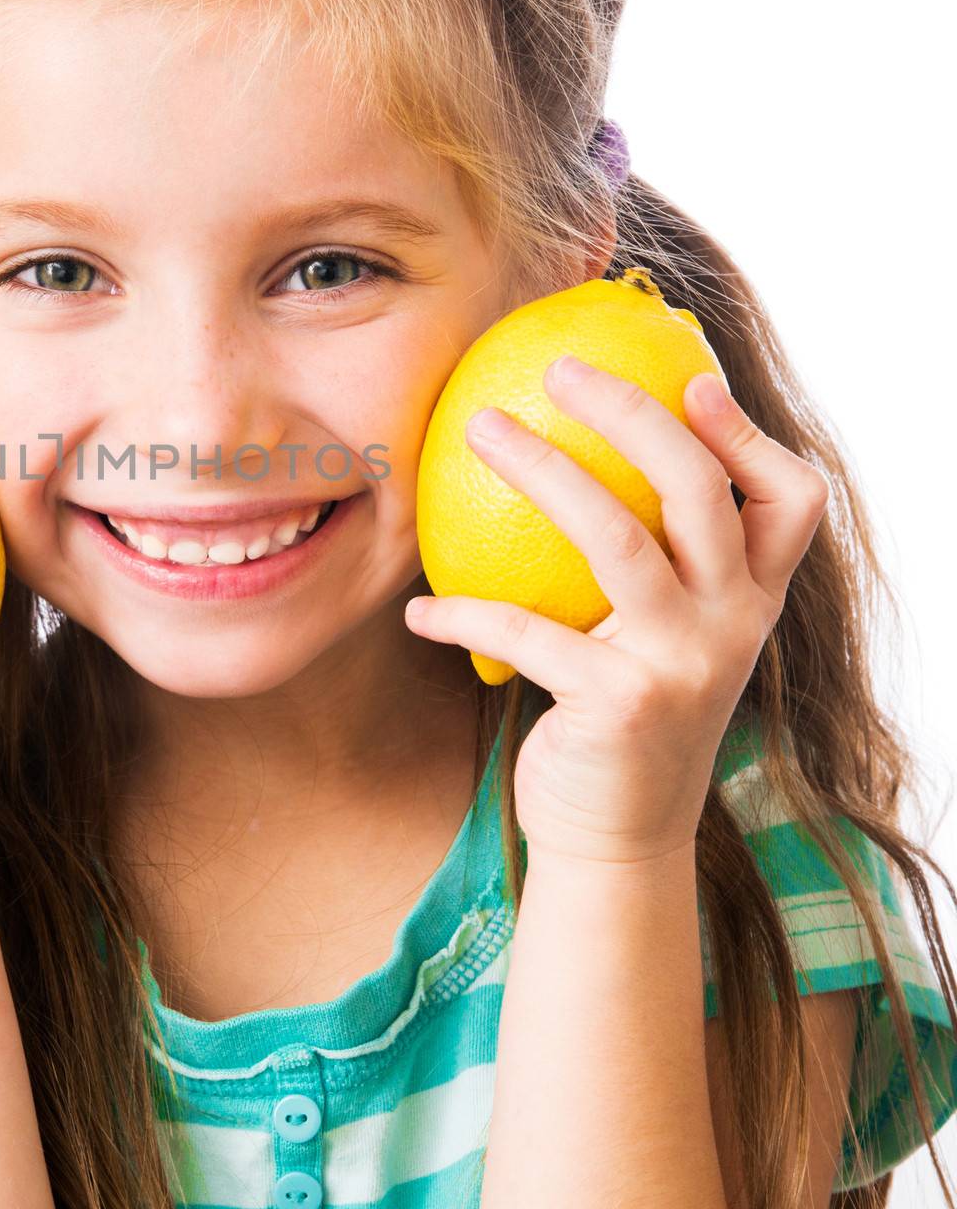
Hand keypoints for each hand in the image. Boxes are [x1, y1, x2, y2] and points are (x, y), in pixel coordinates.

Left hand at [405, 355, 830, 866]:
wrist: (618, 839)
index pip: (791, 499)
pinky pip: (524, 630)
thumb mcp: (659, 639)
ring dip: (540, 470)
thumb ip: (652, 567)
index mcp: (752, 600)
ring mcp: (682, 664)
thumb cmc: (623, 713)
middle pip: (698, 490)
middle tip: (560, 369)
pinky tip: (416, 611)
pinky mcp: (621, 703)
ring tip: (479, 428)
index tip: (690, 378)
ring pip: (616, 537)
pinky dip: (459, 613)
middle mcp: (733, 625)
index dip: (747, 433)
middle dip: (632, 413)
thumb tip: (570, 461)